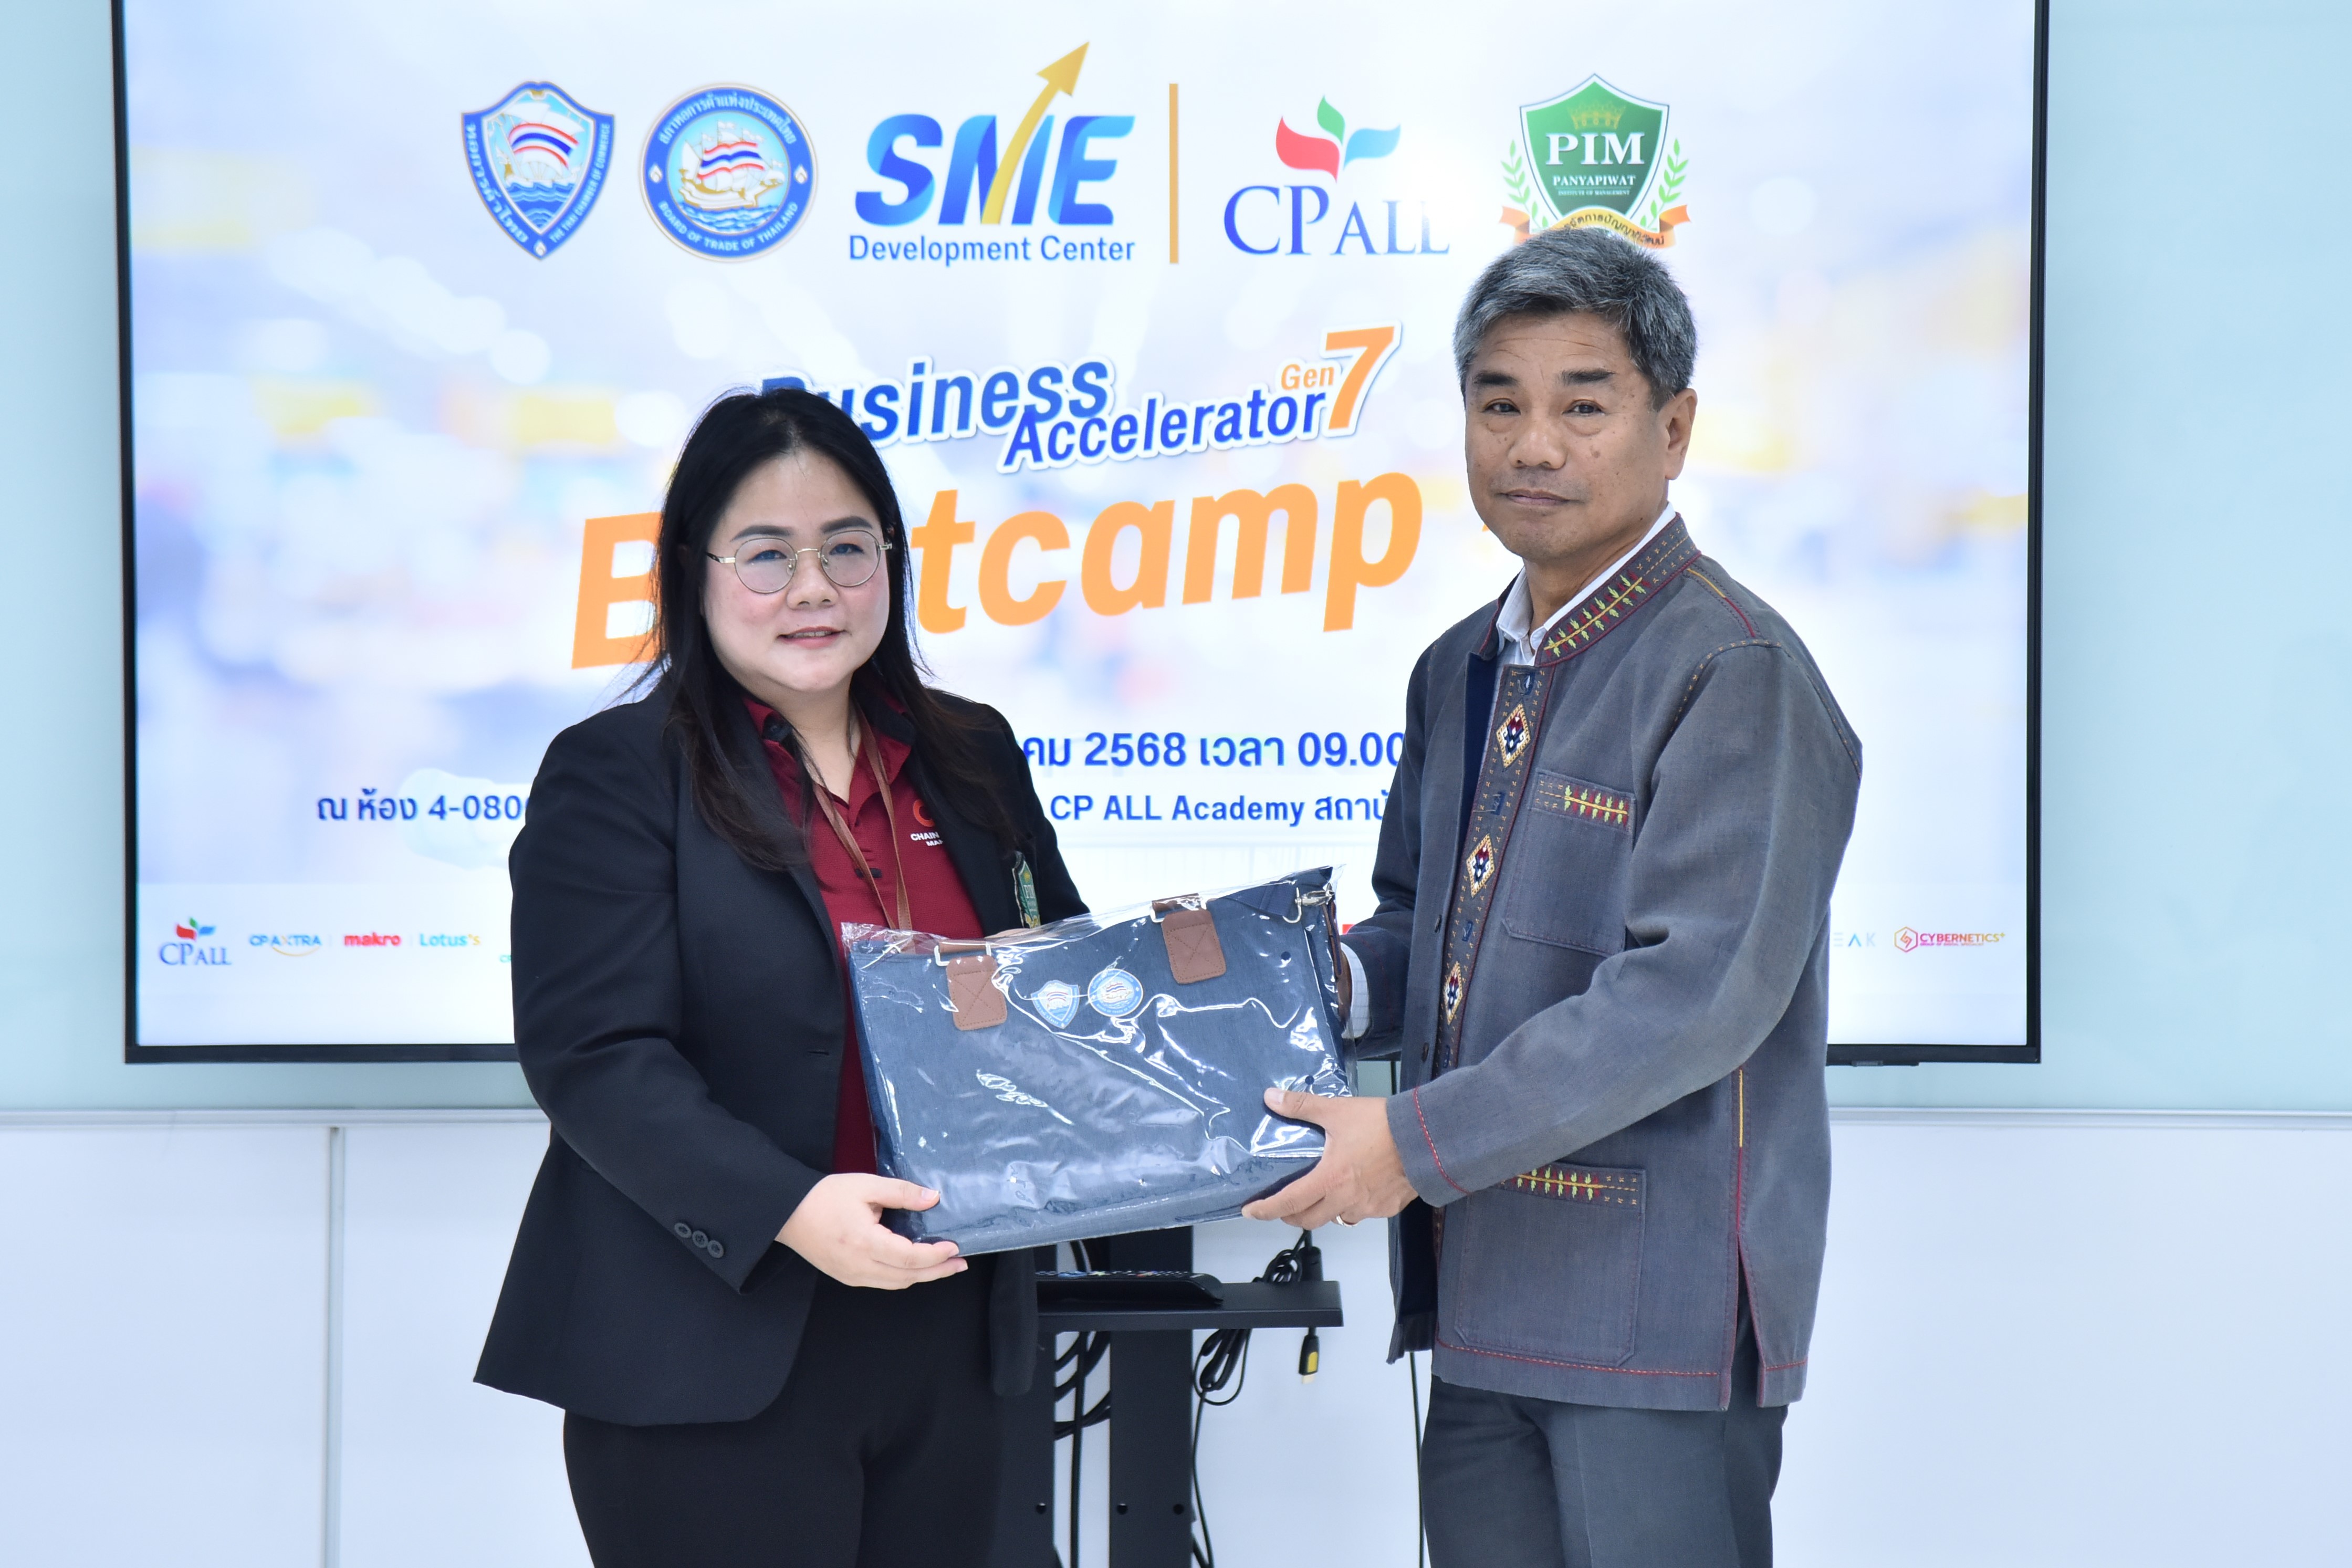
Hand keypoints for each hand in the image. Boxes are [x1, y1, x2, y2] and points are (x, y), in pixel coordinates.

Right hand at [777, 1174, 966, 1288]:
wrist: (788, 1213)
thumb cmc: (825, 1196)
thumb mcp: (866, 1186)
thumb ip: (901, 1193)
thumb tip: (933, 1198)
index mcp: (865, 1242)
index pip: (909, 1258)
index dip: (936, 1256)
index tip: (955, 1247)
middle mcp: (859, 1266)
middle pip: (907, 1277)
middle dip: (937, 1272)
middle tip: (960, 1264)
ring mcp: (852, 1276)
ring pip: (895, 1284)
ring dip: (922, 1277)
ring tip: (944, 1266)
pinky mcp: (847, 1277)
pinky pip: (882, 1282)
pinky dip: (903, 1277)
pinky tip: (914, 1267)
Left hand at [1242, 1088, 1417, 1228]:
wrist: (1428, 1138)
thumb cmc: (1382, 1125)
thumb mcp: (1337, 1111)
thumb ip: (1302, 1106)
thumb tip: (1271, 1097)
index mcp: (1329, 1179)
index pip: (1288, 1202)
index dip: (1266, 1210)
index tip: (1251, 1212)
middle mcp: (1345, 1199)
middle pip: (1308, 1220)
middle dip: (1291, 1215)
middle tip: (1283, 1206)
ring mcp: (1367, 1207)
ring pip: (1336, 1219)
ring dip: (1321, 1212)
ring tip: (1318, 1197)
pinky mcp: (1387, 1208)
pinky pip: (1361, 1214)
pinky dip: (1351, 1207)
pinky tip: (1353, 1191)